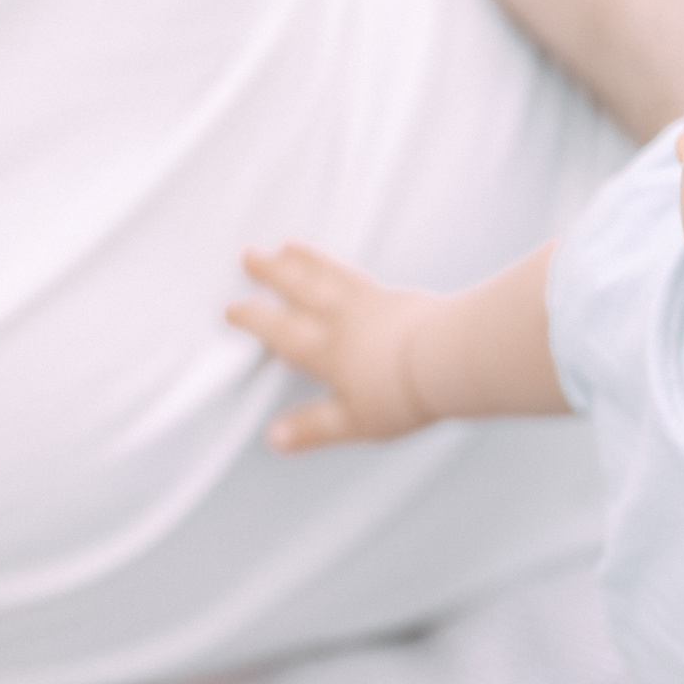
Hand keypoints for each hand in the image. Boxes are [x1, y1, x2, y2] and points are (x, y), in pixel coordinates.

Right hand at [228, 244, 440, 449]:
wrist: (450, 358)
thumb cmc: (405, 392)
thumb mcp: (353, 421)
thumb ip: (313, 427)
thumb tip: (275, 437)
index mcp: (327, 351)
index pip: (281, 331)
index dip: (254, 318)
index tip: (232, 307)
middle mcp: (345, 320)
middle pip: (301, 289)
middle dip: (272, 273)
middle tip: (250, 254)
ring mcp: (374, 304)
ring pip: (330, 276)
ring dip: (305, 260)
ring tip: (287, 246)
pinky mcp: (401, 298)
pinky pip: (361, 276)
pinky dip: (344, 267)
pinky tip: (342, 266)